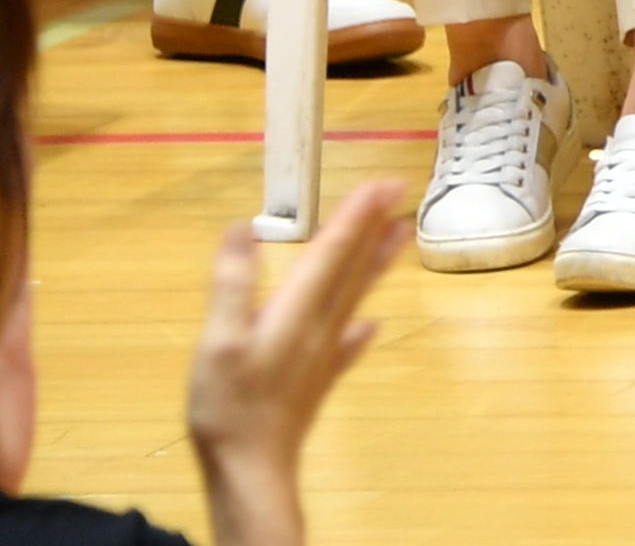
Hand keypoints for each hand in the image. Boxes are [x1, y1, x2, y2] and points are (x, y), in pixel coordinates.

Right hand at [184, 181, 403, 545]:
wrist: (253, 468)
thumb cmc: (231, 404)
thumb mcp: (218, 340)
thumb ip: (232, 283)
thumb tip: (242, 228)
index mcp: (297, 310)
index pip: (332, 251)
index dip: (356, 215)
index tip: (384, 182)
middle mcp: (320, 326)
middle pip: (351, 268)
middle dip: (374, 228)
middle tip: (399, 192)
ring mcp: (322, 355)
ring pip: (355, 297)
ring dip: (376, 264)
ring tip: (400, 237)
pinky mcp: (317, 381)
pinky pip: (347, 344)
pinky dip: (360, 330)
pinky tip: (370, 327)